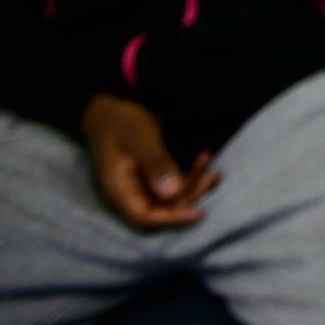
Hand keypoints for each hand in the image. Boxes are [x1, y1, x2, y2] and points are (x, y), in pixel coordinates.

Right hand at [79, 94, 221, 229]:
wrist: (110, 105)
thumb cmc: (121, 119)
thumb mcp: (140, 137)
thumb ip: (155, 163)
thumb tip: (171, 192)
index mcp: (118, 188)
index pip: (144, 216)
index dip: (172, 218)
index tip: (199, 212)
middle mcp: (128, 192)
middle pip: (161, 209)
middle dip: (189, 196)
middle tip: (212, 176)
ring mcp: (138, 184)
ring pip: (170, 197)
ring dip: (192, 186)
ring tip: (214, 171)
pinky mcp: (149, 176)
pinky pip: (171, 185)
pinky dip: (188, 177)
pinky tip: (204, 162)